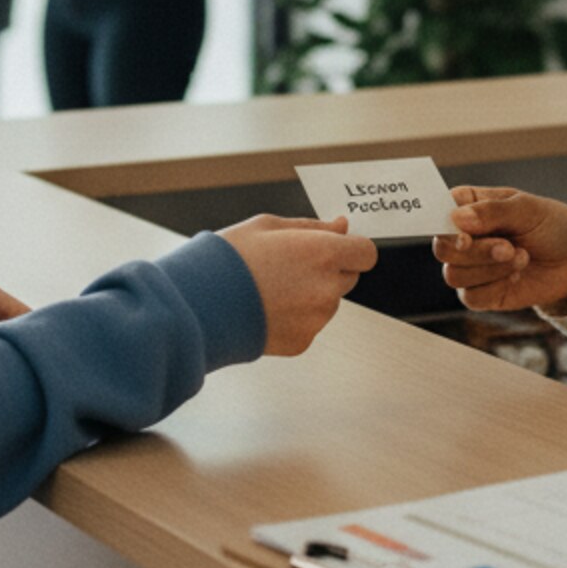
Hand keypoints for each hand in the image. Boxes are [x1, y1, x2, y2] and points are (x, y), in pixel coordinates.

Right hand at [219, 214, 378, 355]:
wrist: (200, 304)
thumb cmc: (229, 259)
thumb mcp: (269, 226)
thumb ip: (313, 227)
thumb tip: (341, 226)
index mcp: (323, 253)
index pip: (366, 253)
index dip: (352, 249)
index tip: (338, 248)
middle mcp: (327, 288)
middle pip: (349, 277)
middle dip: (330, 270)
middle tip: (292, 265)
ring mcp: (317, 319)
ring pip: (328, 302)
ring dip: (312, 294)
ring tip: (272, 287)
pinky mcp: (303, 341)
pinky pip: (310, 324)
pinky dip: (296, 317)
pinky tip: (268, 307)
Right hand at [431, 187, 566, 313]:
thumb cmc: (551, 225)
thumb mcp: (527, 209)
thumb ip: (491, 212)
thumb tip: (458, 219)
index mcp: (469, 206)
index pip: (438, 212)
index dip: (444, 226)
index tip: (465, 235)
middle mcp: (463, 236)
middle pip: (442, 249)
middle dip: (476, 252)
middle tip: (508, 247)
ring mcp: (471, 267)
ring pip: (453, 275)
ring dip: (490, 269)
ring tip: (521, 257)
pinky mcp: (481, 293)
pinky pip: (470, 297)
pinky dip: (495, 287)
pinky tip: (516, 277)